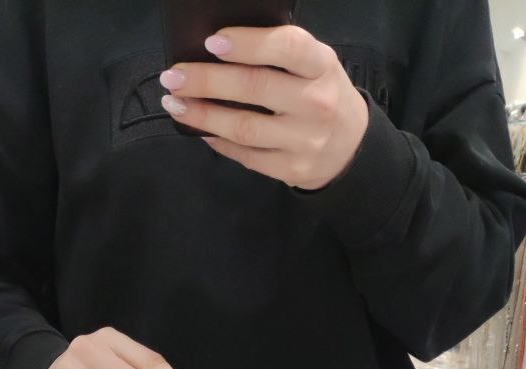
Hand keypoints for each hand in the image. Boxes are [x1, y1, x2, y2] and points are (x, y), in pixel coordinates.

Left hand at [159, 25, 368, 191]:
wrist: (351, 148)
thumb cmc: (321, 95)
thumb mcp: (314, 66)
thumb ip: (279, 56)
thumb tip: (218, 49)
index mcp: (322, 67)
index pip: (287, 47)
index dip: (247, 43)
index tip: (211, 42)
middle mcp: (317, 103)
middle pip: (254, 88)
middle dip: (206, 80)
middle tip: (173, 76)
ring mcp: (304, 141)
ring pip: (243, 127)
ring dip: (203, 114)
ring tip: (176, 103)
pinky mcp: (292, 170)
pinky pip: (246, 155)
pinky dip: (218, 141)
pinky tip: (201, 130)